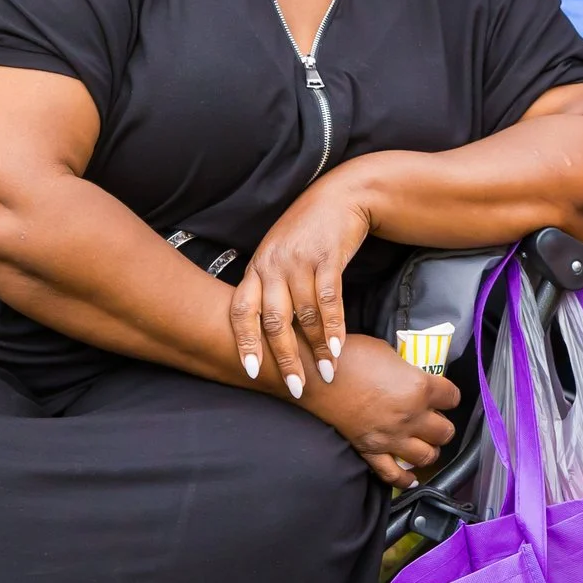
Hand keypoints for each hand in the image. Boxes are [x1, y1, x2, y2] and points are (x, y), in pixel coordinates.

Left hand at [234, 172, 374, 396]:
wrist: (341, 196)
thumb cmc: (307, 232)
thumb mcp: (278, 255)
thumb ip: (268, 286)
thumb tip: (261, 330)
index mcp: (256, 267)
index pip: (242, 310)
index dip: (245, 342)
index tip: (252, 371)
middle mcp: (273, 265)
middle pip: (273, 320)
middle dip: (284, 357)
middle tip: (295, 386)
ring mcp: (300, 261)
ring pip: (305, 315)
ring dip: (317, 348)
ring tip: (326, 372)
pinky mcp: (328, 257)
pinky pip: (330, 300)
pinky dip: (335, 327)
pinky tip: (339, 347)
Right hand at [300, 335, 460, 486]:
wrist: (315, 375)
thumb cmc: (350, 355)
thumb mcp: (387, 352)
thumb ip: (405, 369)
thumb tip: (408, 377)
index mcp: (420, 387)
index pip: (452, 397)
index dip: (449, 396)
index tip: (444, 395)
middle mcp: (411, 416)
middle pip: (445, 431)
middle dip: (443, 425)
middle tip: (434, 420)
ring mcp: (391, 437)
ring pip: (427, 456)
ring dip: (429, 450)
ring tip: (424, 443)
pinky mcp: (370, 451)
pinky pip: (393, 475)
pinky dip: (405, 479)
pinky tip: (410, 477)